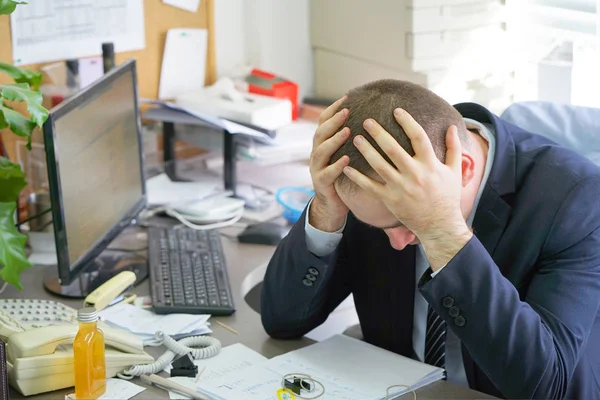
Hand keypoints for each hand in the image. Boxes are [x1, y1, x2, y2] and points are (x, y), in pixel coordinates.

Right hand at [308, 96, 350, 231]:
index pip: (324, 122)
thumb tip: (372, 119)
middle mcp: (317, 154)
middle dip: (333, 120)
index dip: (333, 109)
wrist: (332, 205)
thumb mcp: (345, 154)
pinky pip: (327, 173)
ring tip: (347, 131)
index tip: (347, 97)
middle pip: (320, 133)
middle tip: (347, 110)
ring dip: (334, 140)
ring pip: (321, 151)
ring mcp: (317, 169)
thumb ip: (352, 139)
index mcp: (322, 145)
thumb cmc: (343, 176)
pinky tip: (347, 160)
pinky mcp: (321, 183)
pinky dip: (336, 166)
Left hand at [342, 108, 472, 267]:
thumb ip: (453, 148)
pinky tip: (346, 167)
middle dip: (379, 133)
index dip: (407, 122)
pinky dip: (357, 177)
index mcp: (430, 164)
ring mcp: (400, 187)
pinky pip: (370, 186)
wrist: (439, 225)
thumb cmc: (447, 196)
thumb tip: (452, 126)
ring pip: (379, 165)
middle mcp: (414, 174)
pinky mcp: (390, 199)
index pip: (418, 137)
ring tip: (355, 138)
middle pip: (393, 149)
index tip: (396, 110)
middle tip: (367, 121)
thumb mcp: (455, 171)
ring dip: (366, 151)